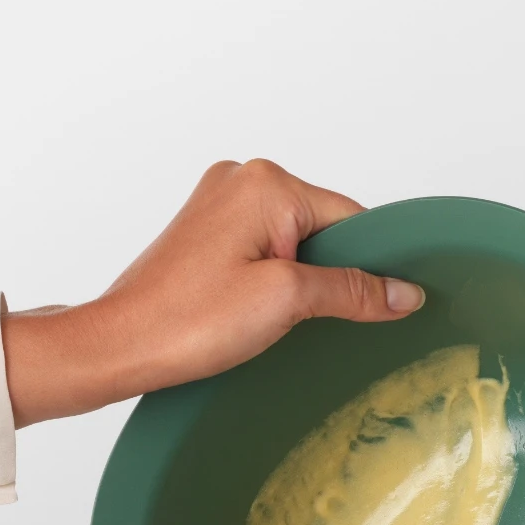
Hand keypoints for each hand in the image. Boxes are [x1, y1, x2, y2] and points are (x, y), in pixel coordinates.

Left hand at [1, 159, 424, 426]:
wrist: (120, 345)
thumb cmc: (187, 321)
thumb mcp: (286, 301)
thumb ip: (352, 290)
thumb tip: (404, 291)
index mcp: (266, 183)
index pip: (351, 218)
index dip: (371, 266)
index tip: (385, 304)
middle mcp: (242, 180)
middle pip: (325, 228)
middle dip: (331, 274)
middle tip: (308, 317)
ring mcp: (222, 204)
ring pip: (297, 242)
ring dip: (301, 282)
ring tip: (274, 317)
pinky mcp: (209, 233)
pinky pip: (267, 250)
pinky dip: (276, 280)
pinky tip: (260, 312)